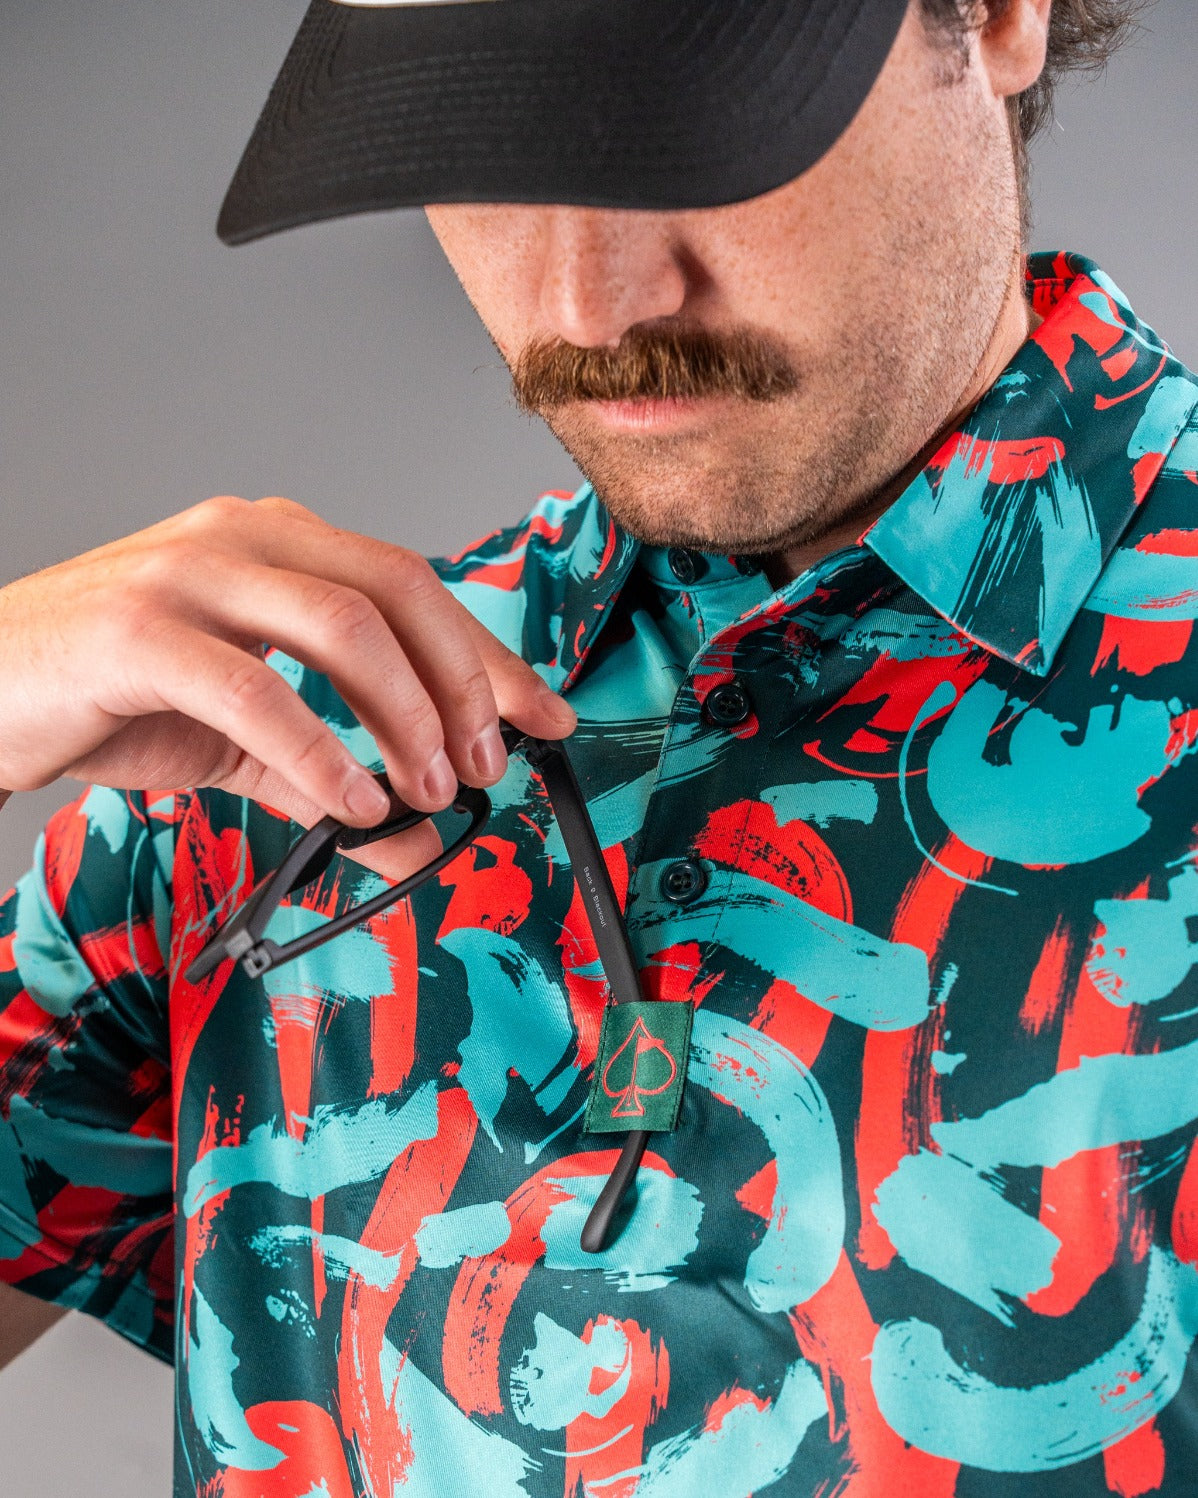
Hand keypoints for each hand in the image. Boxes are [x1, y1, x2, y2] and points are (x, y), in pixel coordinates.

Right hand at [0, 495, 575, 881]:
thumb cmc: (112, 694)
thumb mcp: (242, 742)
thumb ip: (326, 778)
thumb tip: (413, 837)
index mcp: (279, 543)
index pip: (414, 585)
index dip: (491, 656)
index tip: (547, 718)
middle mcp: (244, 537)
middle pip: (398, 589)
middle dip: (464, 682)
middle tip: (488, 764)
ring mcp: (189, 573)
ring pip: (342, 624)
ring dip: (405, 716)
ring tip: (428, 788)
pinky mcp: (136, 629)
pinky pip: (256, 688)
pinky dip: (320, 751)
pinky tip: (351, 801)